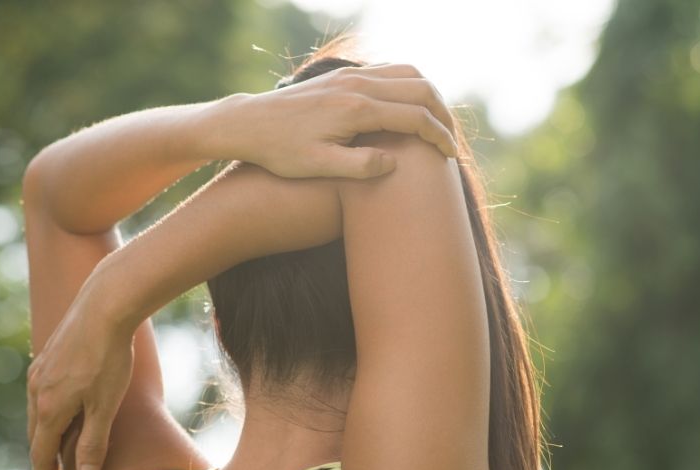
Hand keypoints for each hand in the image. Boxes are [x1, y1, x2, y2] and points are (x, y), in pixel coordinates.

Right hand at [26, 275, 133, 469]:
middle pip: (37, 434)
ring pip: (38, 411)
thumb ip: (94, 441)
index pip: (42, 454)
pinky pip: (43, 392)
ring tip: (57, 446)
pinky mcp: (48, 355)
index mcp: (49, 409)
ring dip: (46, 432)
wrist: (105, 307)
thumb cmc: (110, 358)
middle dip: (44, 458)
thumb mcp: (106, 406)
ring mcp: (40, 371)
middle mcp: (37, 391)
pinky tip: (60, 406)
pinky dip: (49, 409)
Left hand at [211, 63, 458, 178]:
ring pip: (409, 73)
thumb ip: (359, 166)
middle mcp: (358, 85)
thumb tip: (394, 164)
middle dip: (444, 115)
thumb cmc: (280, 151)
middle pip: (421, 88)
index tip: (450, 158)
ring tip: (438, 125)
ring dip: (431, 96)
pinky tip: (411, 110)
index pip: (415, 117)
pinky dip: (411, 87)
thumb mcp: (318, 167)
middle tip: (451, 142)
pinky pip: (391, 71)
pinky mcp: (344, 76)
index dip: (439, 138)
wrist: (248, 123)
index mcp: (356, 109)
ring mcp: (351, 76)